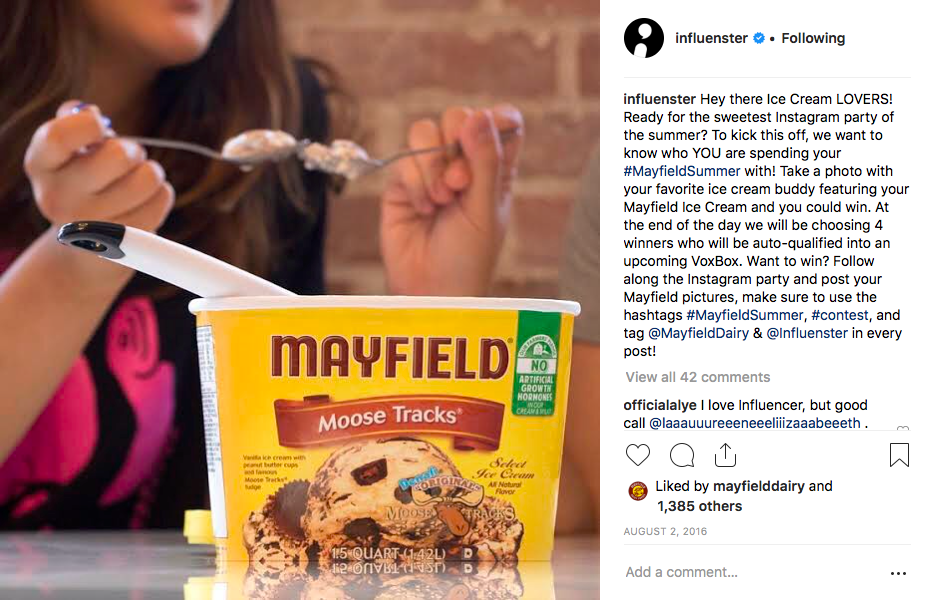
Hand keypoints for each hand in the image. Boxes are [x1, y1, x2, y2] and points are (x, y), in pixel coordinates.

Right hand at [23, 101, 174, 285]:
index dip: (89, 124)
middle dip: (132, 150)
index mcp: (40, 166)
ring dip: (150, 172)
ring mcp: (92, 225)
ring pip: (149, 177)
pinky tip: (142, 201)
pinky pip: (163, 198)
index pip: (59, 136)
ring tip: (135, 181)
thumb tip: (88, 112)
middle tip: (127, 158)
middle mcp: (57, 198)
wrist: (87, 247)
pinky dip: (160, 194)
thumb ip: (73, 121)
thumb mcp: (69, 151)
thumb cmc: (83, 182)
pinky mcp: (125, 240)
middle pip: (119, 155)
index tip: (99, 127)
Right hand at [380, 105, 523, 295]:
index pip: (501, 121)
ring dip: (432, 165)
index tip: (484, 140)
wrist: (430, 289)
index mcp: (495, 168)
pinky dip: (414, 183)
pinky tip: (423, 209)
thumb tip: (478, 115)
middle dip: (457, 144)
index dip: (494, 120)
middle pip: (459, 117)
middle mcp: (463, 163)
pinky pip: (403, 158)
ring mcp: (430, 171)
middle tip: (461, 183)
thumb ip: (485, 161)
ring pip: (424, 131)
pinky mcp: (402, 183)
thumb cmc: (468, 257)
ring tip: (441, 200)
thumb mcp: (486, 209)